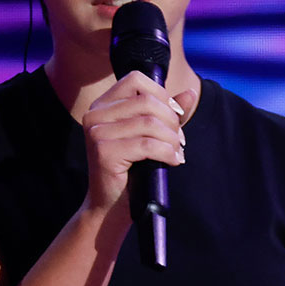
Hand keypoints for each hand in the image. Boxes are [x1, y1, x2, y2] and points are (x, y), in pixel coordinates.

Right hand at [81, 73, 191, 213]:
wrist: (112, 205)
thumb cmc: (133, 169)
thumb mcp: (151, 135)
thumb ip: (167, 113)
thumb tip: (190, 92)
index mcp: (102, 105)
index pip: (136, 79)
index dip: (162, 94)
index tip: (176, 116)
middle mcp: (94, 114)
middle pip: (147, 101)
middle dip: (172, 121)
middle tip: (179, 141)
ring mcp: (96, 132)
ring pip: (150, 123)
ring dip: (173, 139)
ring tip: (176, 153)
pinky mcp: (104, 151)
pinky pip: (148, 145)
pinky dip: (168, 153)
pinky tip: (172, 162)